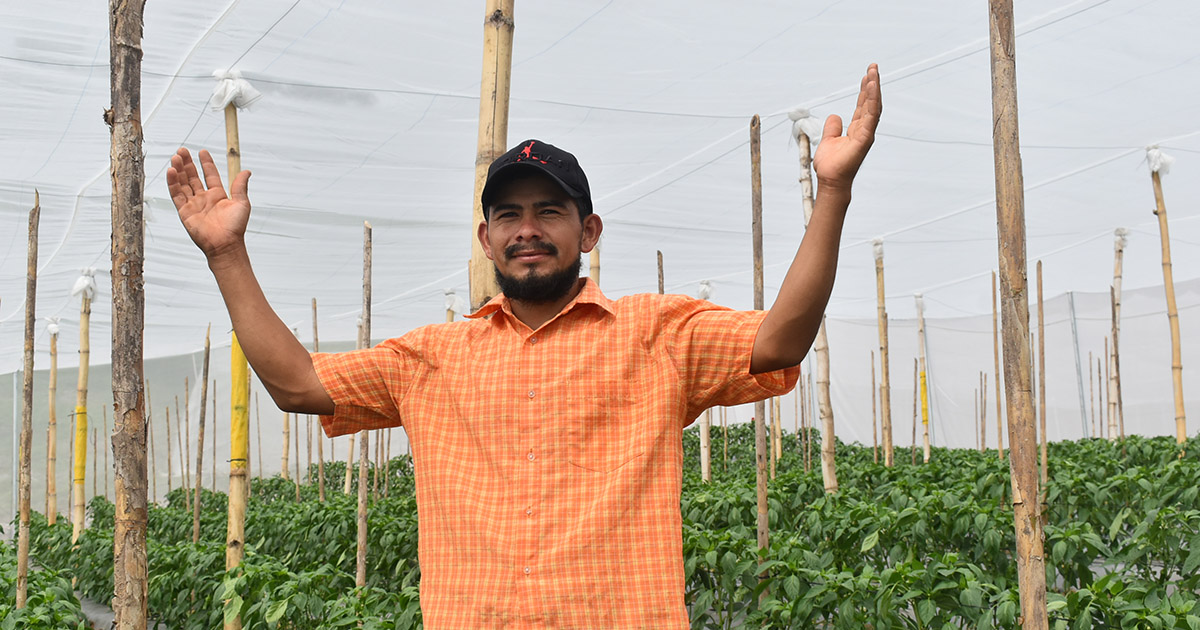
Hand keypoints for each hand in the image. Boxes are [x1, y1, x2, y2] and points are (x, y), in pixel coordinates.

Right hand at [167, 147, 251, 260]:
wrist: (225, 244)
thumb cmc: (235, 227)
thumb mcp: (242, 203)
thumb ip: (240, 186)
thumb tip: (247, 171)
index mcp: (218, 195)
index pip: (210, 175)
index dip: (206, 163)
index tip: (202, 151)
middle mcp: (204, 198)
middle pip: (193, 177)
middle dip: (187, 163)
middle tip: (182, 150)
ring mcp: (193, 204)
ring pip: (183, 183)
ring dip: (179, 170)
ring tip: (175, 157)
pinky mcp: (184, 211)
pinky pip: (176, 195)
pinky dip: (173, 183)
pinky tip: (171, 171)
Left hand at [813, 64, 881, 193]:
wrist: (830, 180)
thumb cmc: (831, 165)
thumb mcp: (828, 140)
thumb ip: (832, 127)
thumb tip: (835, 116)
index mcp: (857, 129)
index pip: (863, 105)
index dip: (865, 90)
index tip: (867, 75)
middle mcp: (864, 130)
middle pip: (870, 103)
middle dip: (872, 84)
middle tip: (873, 67)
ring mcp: (866, 134)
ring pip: (873, 107)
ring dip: (874, 89)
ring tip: (874, 72)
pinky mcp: (865, 138)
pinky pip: (870, 116)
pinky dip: (871, 101)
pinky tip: (871, 87)